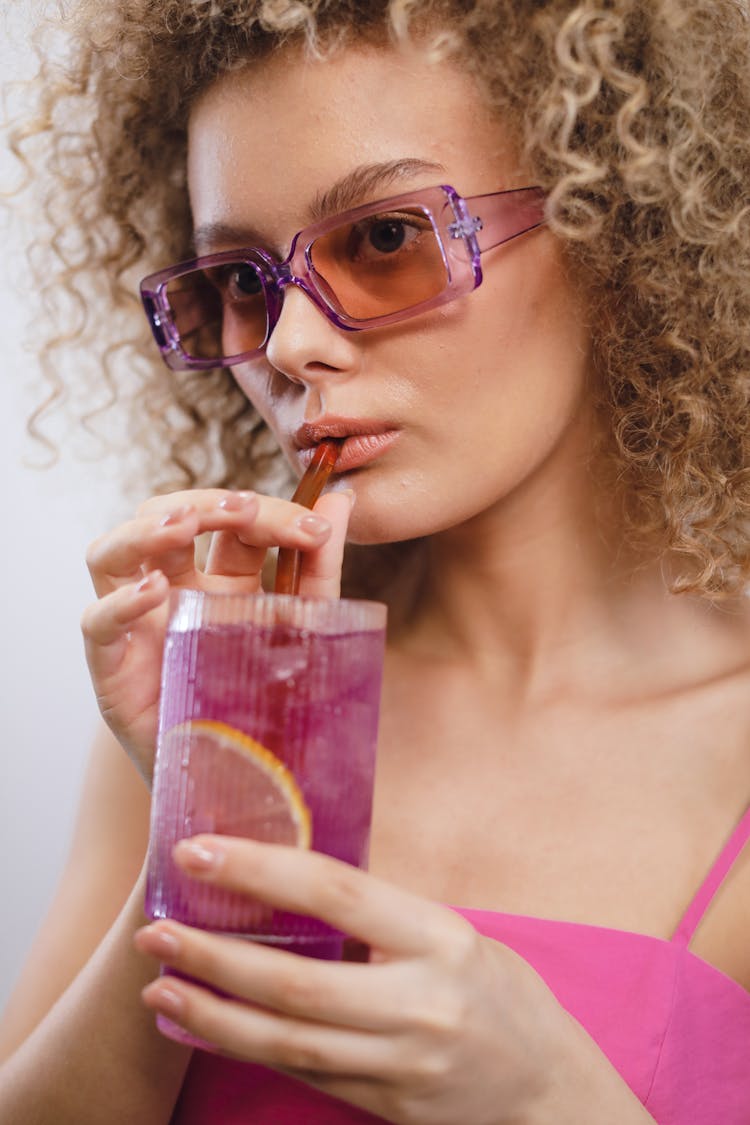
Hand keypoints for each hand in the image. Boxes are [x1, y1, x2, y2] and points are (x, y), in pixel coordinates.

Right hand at [81, 489, 352, 781]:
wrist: (249, 789)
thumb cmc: (273, 705)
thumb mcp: (306, 629)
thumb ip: (319, 565)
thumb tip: (341, 497)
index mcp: (218, 579)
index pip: (228, 521)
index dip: (267, 511)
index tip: (314, 529)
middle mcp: (170, 594)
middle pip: (163, 518)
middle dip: (204, 503)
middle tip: (244, 509)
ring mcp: (137, 627)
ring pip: (109, 554)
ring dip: (144, 528)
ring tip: (182, 523)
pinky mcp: (114, 672)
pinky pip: (96, 624)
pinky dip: (119, 602)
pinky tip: (155, 592)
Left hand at [135, 837, 569, 1124]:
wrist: (550, 1094)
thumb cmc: (502, 996)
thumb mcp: (455, 936)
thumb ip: (384, 918)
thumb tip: (295, 883)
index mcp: (440, 939)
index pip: (336, 893)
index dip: (261, 869)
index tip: (200, 851)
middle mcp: (420, 1004)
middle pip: (296, 982)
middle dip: (214, 954)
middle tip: (156, 929)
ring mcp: (401, 1065)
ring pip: (287, 1041)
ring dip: (213, 1014)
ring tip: (159, 983)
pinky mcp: (385, 1106)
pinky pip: (304, 1074)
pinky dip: (247, 1049)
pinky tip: (207, 1026)